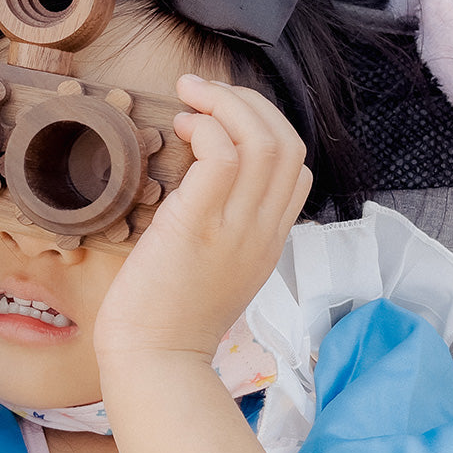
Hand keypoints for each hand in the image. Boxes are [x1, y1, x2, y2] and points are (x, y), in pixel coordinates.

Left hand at [95, 75, 311, 360]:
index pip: (297, 168)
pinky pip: (224, 155)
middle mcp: (264, 230)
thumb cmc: (172, 317)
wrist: (155, 359)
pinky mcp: (201, 225)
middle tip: (205, 92)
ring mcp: (238, 227)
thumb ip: (227, 229)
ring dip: (226, 103)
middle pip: (288, 142)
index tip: (221, 122)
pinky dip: (207, 128)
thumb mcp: (218, 270)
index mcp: (270, 239)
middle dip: (250, 102)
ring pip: (263, 140)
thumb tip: (203, 182)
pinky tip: (182, 129)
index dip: (266, 128)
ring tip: (190, 96)